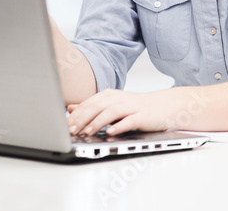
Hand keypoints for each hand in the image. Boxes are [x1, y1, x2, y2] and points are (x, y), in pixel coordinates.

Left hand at [67, 88, 193, 135]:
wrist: (164, 106)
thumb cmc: (136, 107)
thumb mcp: (112, 105)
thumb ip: (92, 106)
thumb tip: (70, 109)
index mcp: (109, 95)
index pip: (88, 104)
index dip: (75, 115)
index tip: (64, 126)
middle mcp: (119, 98)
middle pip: (97, 106)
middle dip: (82, 119)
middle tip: (71, 130)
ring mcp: (131, 106)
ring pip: (111, 112)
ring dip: (97, 122)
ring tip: (87, 132)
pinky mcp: (142, 115)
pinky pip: (129, 120)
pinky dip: (119, 126)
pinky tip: (110, 132)